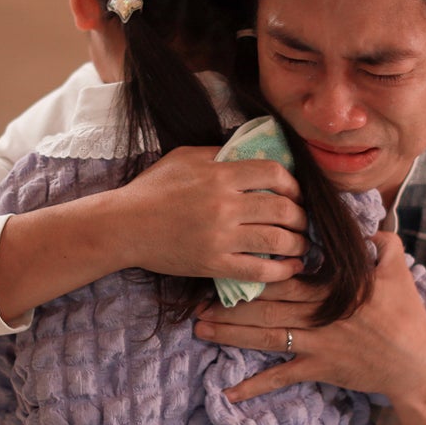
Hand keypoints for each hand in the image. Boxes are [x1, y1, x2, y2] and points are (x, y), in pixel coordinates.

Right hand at [110, 145, 310, 282]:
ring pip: (276, 240)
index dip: (294, 184)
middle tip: (302, 221)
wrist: (123, 225)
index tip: (296, 193)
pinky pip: (258, 270)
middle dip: (300, 216)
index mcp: (220, 174)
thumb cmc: (152, 188)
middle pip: (282, 208)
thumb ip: (220, 154)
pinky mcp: (213, 263)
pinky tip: (291, 269)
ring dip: (297, 244)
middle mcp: (225, 205)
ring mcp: (220, 236)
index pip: (274, 173)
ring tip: (301, 245)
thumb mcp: (185, 157)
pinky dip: (281, 271)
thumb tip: (251, 154)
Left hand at [195, 231, 425, 403]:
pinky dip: (256, 386)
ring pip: (267, 337)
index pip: (285, 277)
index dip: (253, 275)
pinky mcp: (320, 369)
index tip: (225, 269)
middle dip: (229, 306)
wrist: (416, 363)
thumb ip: (381, 241)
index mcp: (333, 287)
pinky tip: (229, 393)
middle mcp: (320, 314)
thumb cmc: (406, 314)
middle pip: (266, 307)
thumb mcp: (399, 267)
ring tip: (200, 331)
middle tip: (195, 304)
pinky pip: (283, 377)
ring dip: (231, 335)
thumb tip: (364, 227)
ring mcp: (318, 343)